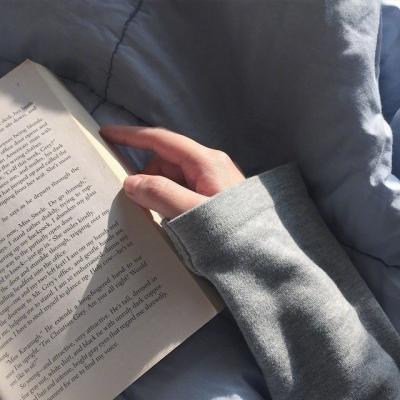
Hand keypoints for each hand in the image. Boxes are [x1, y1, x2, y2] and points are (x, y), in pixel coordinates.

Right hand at [100, 126, 244, 218]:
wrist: (264, 256)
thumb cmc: (232, 232)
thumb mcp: (191, 213)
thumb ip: (160, 194)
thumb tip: (132, 182)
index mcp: (205, 162)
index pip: (161, 140)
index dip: (131, 135)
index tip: (106, 133)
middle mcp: (208, 166)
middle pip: (164, 162)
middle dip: (145, 178)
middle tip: (131, 203)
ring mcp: (210, 182)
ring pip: (171, 179)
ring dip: (156, 194)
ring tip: (153, 219)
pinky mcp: (210, 198)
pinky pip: (180, 193)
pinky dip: (167, 203)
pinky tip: (165, 222)